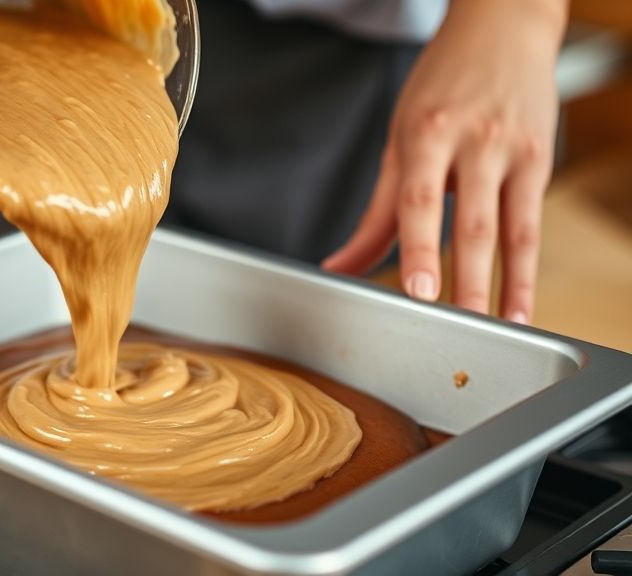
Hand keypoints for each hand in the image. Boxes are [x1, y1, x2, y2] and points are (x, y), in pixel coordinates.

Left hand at [323, 0, 567, 323]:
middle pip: (471, 223)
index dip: (420, 249)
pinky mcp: (542, 160)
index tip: (419, 290)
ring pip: (514, 230)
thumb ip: (375, 213)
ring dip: (508, 286)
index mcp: (427, 134)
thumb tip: (339, 266)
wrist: (503, 30)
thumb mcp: (398, 140)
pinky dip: (528, 271)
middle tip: (459, 327)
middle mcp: (475, 142)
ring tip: (500, 330)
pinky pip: (535, 225)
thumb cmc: (442, 89)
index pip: (420, 201)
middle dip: (467, 281)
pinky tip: (520, 305)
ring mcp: (515, 151)